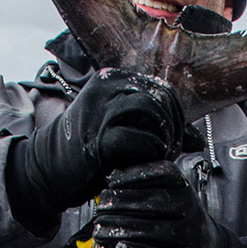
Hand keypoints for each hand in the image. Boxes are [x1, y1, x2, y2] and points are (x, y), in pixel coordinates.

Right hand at [5, 70, 183, 228]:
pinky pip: (137, 138)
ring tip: (160, 155)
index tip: (175, 140)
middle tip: (170, 150)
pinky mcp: (97, 138)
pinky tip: (146, 163)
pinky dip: (150, 151)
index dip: (177, 117)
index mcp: (114, 80)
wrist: (49, 168)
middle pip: (160, 96)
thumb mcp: (124, 129)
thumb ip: (157, 129)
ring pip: (150, 109)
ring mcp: (100, 110)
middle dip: (173, 127)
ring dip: (163, 136)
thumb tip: (196, 140)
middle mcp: (106, 87)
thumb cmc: (92, 149)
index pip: (163, 89)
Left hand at [92, 162, 231, 247]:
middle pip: (154, 203)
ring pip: (154, 232)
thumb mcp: (169, 194)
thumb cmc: (177, 220)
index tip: (110, 182)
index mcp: (184, 187)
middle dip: (121, 205)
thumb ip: (144, 185)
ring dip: (123, 231)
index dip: (133, 177)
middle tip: (99, 210)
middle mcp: (191, 209)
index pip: (160, 175)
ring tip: (101, 231)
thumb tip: (111, 179)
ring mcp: (191, 238)